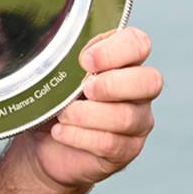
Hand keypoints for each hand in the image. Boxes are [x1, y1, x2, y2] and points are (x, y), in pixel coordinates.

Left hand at [15, 27, 162, 188]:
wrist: (43, 140)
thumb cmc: (52, 98)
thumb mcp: (53, 71)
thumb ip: (60, 54)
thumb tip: (48, 44)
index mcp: (123, 61)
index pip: (138, 44)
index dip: (116, 50)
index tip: (84, 60)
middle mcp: (138, 90)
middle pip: (150, 81)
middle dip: (111, 85)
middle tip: (83, 89)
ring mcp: (137, 121)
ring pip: (127, 117)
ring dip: (87, 115)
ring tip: (63, 114)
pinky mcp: (127, 149)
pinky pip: (111, 143)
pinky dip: (79, 136)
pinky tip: (60, 131)